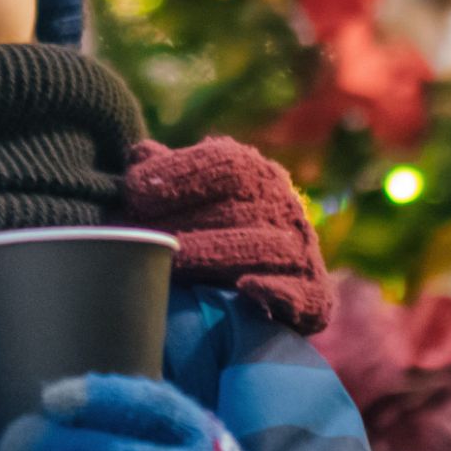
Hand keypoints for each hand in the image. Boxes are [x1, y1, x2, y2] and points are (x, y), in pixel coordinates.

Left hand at [120, 137, 333, 334]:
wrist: (268, 286)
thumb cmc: (212, 231)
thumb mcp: (190, 196)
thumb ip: (167, 176)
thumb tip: (141, 153)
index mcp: (258, 175)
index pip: (227, 164)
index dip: (180, 174)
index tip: (134, 193)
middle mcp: (285, 207)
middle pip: (238, 209)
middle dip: (184, 223)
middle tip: (138, 239)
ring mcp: (303, 251)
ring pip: (265, 248)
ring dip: (216, 255)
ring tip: (171, 267)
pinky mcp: (316, 297)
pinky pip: (301, 293)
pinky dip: (276, 290)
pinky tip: (244, 288)